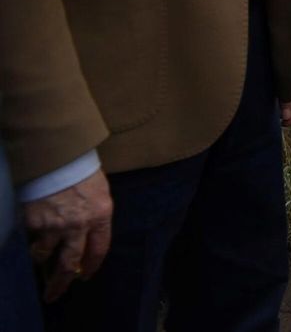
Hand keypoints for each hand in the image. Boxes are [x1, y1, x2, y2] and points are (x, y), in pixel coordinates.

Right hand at [24, 168, 111, 301]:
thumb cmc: (81, 170)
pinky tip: (29, 245)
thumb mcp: (99, 192)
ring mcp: (54, 226)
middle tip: (54, 293)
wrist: (57, 156)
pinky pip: (31, 241)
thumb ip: (95, 214)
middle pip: (70, 262)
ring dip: (42, 263)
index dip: (92, 265)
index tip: (85, 275)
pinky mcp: (34, 222)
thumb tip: (88, 234)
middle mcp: (79, 225)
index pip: (99, 249)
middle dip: (61, 282)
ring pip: (45, 255)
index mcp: (101, 215)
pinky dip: (30, 245)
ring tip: (39, 266)